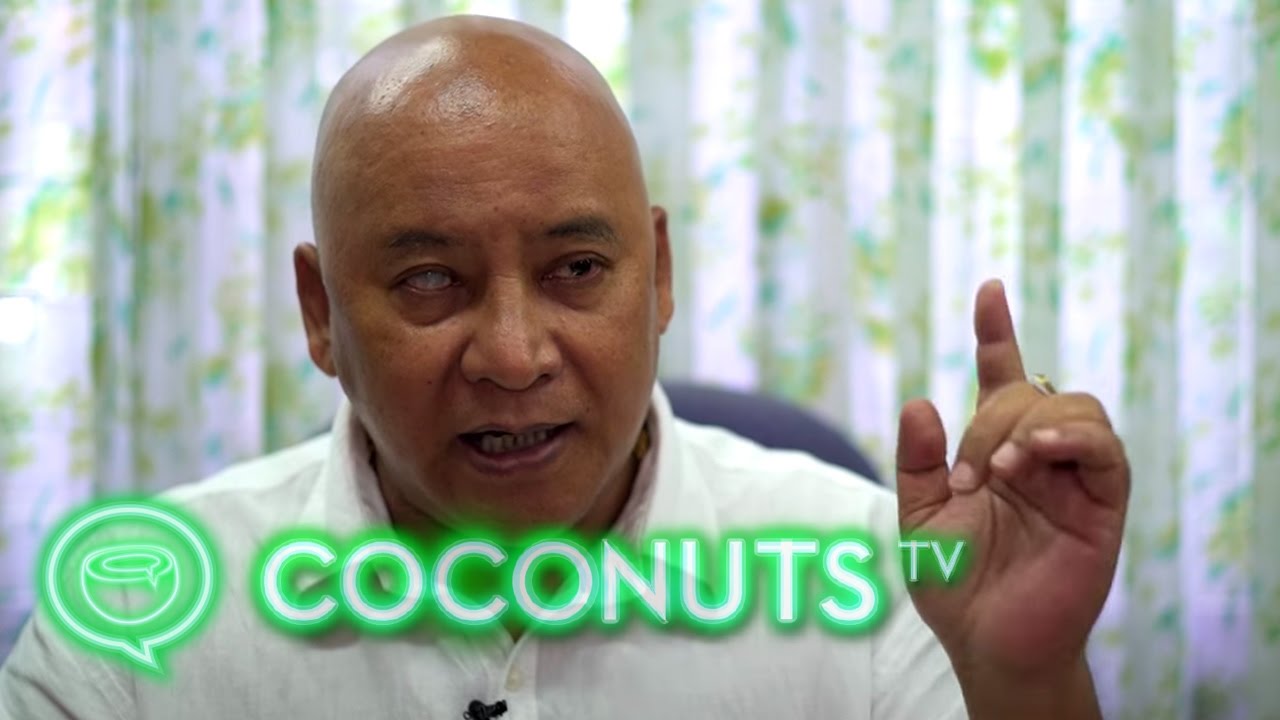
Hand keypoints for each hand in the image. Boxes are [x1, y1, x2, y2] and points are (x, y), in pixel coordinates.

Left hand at [894, 279, 1129, 682]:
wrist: (985, 642)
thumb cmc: (955, 584)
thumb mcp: (919, 517)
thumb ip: (917, 461)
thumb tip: (918, 401)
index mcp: (998, 450)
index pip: (1005, 375)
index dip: (996, 331)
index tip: (988, 288)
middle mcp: (1040, 456)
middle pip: (1032, 391)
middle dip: (991, 422)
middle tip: (967, 479)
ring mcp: (1075, 479)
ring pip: (1076, 408)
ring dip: (1029, 427)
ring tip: (1000, 473)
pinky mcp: (1103, 507)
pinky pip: (1107, 452)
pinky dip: (1072, 440)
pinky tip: (1034, 458)